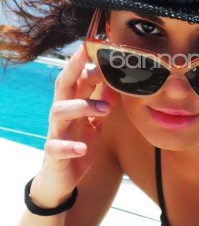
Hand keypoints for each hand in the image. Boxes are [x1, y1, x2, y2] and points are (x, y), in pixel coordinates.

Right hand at [29, 44, 118, 206]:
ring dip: (82, 106)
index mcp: (71, 104)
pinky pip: (57, 147)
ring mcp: (56, 133)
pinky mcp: (54, 154)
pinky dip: (70, 146)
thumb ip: (102, 103)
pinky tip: (82, 147)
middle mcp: (61, 114)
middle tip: (89, 59)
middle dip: (73, 70)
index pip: (75, 78)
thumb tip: (116, 83)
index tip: (93, 45)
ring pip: (59, 112)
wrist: (61, 179)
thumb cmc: (78, 144)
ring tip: (105, 108)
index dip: (82, 62)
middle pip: (62, 86)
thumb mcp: (94, 123)